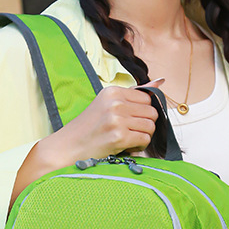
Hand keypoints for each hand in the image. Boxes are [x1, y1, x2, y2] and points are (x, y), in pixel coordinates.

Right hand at [9, 81, 162, 205]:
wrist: (68, 147)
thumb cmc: (88, 128)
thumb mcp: (107, 105)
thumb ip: (133, 95)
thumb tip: (161, 81)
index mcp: (113, 91)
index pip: (147, 97)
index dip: (144, 111)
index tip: (132, 120)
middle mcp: (115, 103)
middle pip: (152, 112)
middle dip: (146, 124)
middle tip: (131, 132)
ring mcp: (117, 120)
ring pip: (150, 126)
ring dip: (143, 136)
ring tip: (128, 139)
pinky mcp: (119, 137)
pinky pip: (144, 140)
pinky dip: (139, 146)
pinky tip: (127, 146)